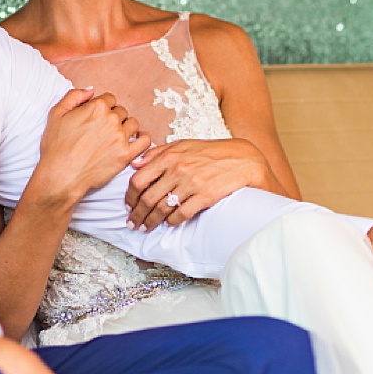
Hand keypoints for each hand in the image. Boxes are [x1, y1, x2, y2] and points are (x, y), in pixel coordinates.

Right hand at [28, 88, 144, 210]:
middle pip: (121, 111)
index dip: (102, 108)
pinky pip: (145, 140)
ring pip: (132, 124)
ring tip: (114, 138)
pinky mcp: (126, 154)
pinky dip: (141, 139)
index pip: (109, 99)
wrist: (60, 177)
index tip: (95, 118)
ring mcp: (121, 137)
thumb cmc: (56, 148)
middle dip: (112, 118)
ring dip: (125, 128)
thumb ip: (74, 96)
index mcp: (97, 107)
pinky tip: (133, 142)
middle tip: (101, 131)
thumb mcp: (56, 114)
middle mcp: (112, 119)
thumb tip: (91, 90)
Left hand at [126, 138, 284, 230]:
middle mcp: (178, 169)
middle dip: (137, 215)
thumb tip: (135, 164)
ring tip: (147, 228)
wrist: (244, 159)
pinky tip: (170, 224)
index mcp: (170, 156)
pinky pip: (181, 214)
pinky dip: (172, 222)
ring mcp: (191, 183)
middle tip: (133, 224)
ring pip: (162, 209)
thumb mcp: (185, 145)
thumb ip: (159, 153)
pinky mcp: (205, 196)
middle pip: (147, 198)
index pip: (138, 180)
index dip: (130, 197)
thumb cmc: (213, 152)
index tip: (128, 206)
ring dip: (151, 222)